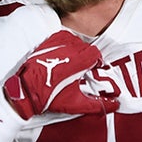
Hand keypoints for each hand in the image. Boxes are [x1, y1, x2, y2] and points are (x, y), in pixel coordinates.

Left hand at [3, 31, 118, 118]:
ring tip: (72, 63)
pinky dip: (65, 43)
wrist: (25, 92)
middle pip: (86, 47)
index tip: (94, 69)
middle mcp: (67, 49)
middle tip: (83, 68)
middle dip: (87, 57)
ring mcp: (56, 43)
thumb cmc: (49, 97)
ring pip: (75, 40)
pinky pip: (62, 36)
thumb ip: (97, 104)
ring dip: (77, 50)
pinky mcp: (46, 42)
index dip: (97, 61)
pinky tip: (62, 55)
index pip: (95, 53)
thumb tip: (116, 105)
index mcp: (76, 62)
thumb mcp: (75, 103)